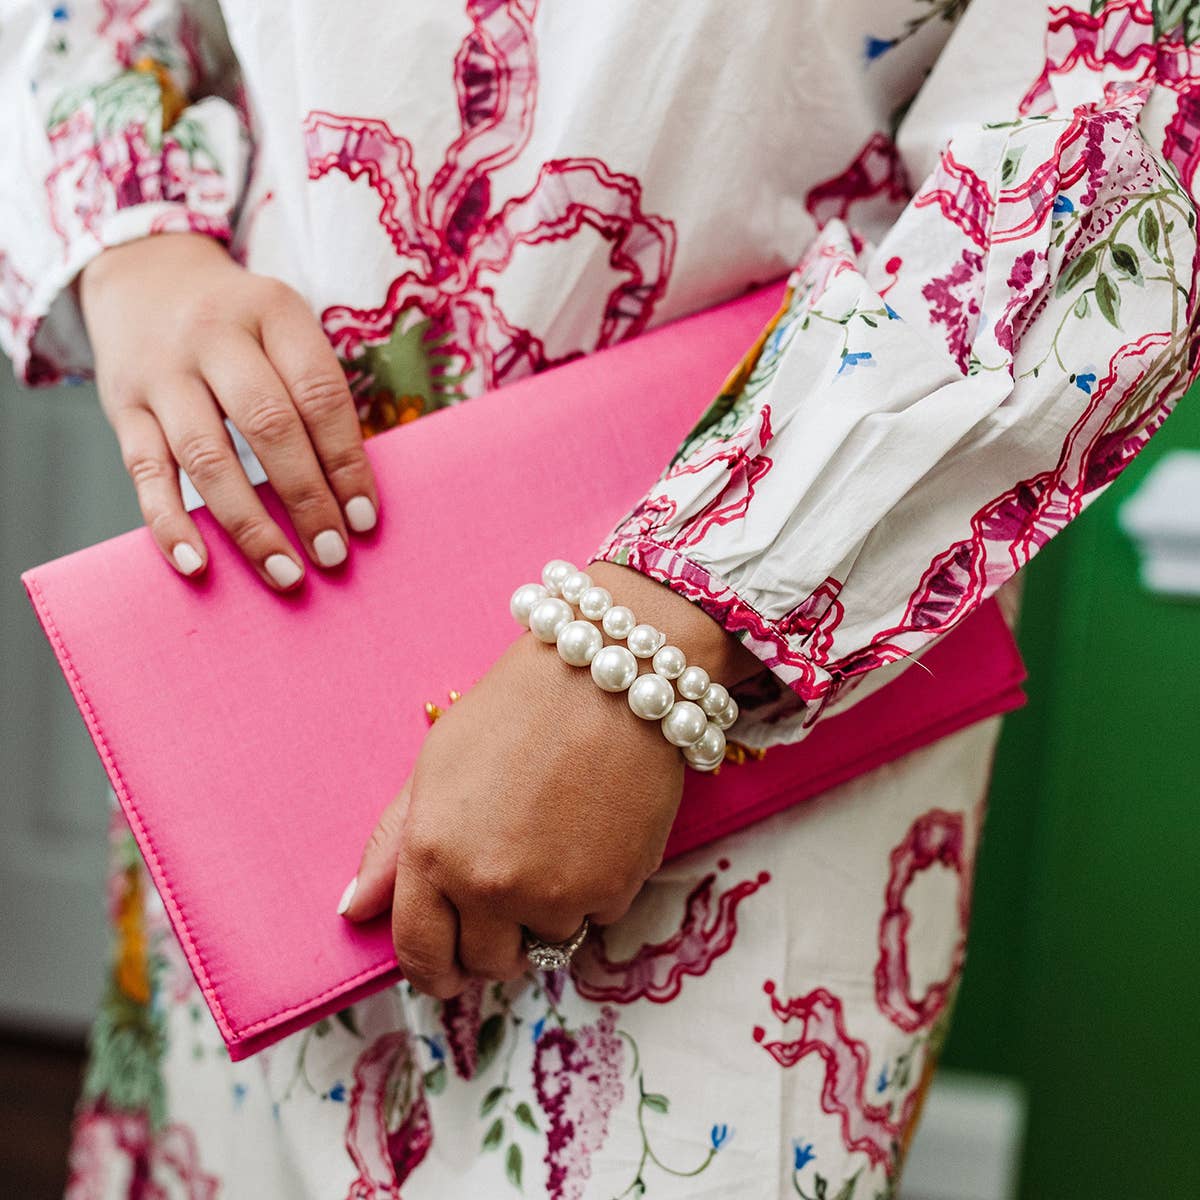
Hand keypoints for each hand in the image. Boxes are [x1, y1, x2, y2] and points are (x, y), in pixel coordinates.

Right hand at [79, 232, 379, 589]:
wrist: (144, 276)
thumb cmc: (241, 324)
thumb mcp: (285, 329)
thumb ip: (314, 394)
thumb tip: (351, 495)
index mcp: (274, 312)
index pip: (320, 395)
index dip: (347, 462)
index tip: (365, 519)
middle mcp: (215, 336)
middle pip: (268, 426)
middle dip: (306, 500)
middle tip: (332, 554)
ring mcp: (163, 372)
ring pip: (207, 458)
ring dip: (249, 525)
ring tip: (285, 572)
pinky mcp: (122, 407)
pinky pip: (145, 473)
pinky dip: (170, 523)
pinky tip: (197, 564)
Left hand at [339, 561, 761, 996]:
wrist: (609, 678)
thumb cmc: (516, 710)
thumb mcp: (435, 765)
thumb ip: (392, 846)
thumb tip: (353, 910)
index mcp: (433, 853)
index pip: (420, 954)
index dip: (432, 972)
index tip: (446, 971)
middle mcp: (489, 886)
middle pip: (487, 964)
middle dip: (495, 938)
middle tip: (511, 888)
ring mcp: (555, 893)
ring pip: (547, 942)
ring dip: (550, 909)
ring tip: (558, 839)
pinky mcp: (614, 890)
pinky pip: (598, 917)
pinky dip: (597, 888)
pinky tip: (596, 830)